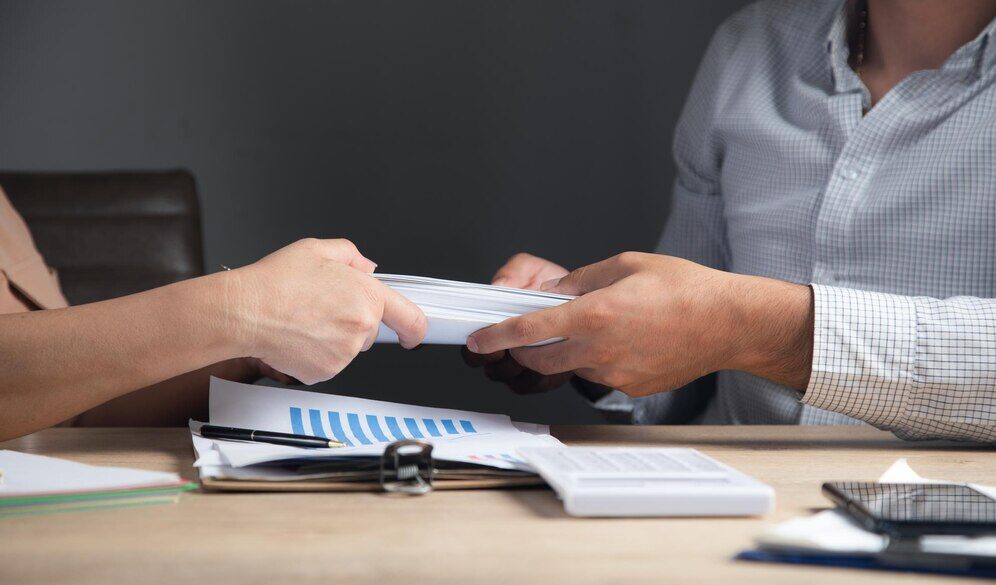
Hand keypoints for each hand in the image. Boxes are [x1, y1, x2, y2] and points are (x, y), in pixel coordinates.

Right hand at [226, 238, 426, 384]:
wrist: (245, 312)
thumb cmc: (276, 282)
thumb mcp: (317, 250)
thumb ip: (351, 256)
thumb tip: (367, 268)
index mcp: (366, 297)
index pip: (409, 318)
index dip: (414, 328)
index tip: (413, 334)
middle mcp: (360, 328)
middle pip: (368, 331)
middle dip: (351, 321)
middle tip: (321, 307)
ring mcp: (344, 355)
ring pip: (347, 348)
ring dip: (332, 338)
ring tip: (303, 320)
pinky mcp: (325, 372)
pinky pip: (328, 364)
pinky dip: (316, 354)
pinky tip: (297, 336)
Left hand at [467, 252, 812, 396]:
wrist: (728, 323)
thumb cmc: (686, 290)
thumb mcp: (625, 265)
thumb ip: (581, 280)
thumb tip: (555, 290)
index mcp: (594, 315)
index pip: (527, 331)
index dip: (496, 337)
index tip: (480, 339)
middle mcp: (600, 350)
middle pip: (537, 360)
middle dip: (520, 352)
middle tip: (519, 338)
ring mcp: (614, 374)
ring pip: (568, 369)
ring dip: (560, 353)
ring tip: (584, 329)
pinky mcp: (629, 387)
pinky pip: (597, 376)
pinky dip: (592, 360)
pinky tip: (616, 341)